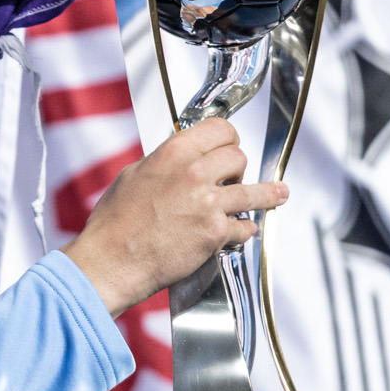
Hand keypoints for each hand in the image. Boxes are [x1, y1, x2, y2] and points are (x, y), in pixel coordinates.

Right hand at [63, 119, 286, 316]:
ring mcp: (208, 204)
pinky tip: (240, 231)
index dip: (229, 138)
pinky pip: (245, 227)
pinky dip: (243, 231)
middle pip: (239, 157)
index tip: (231, 145)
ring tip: (278, 194)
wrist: (111, 260)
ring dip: (267, 195)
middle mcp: (194, 174)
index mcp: (173, 153)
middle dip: (238, 168)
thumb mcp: (134, 175)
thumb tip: (179, 160)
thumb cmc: (115, 224)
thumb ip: (164, 163)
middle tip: (232, 178)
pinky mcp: (215, 234)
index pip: (220, 130)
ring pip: (254, 192)